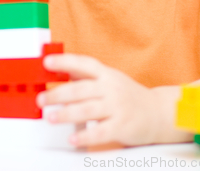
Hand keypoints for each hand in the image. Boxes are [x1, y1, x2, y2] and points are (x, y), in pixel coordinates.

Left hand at [36, 54, 160, 147]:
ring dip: (67, 114)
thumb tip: (60, 70)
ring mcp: (117, 107)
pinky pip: (101, 132)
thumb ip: (87, 76)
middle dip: (58, 94)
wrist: (158, 112)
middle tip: (41, 99)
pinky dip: (85, 136)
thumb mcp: (109, 79)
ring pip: (88, 110)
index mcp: (106, 74)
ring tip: (50, 118)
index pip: (84, 64)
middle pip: (81, 89)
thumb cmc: (127, 95)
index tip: (46, 62)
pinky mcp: (122, 126)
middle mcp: (111, 88)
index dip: (65, 62)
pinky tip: (73, 138)